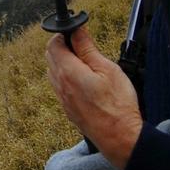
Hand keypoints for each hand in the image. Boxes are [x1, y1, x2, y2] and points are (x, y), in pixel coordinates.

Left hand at [45, 27, 142, 169]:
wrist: (119, 137)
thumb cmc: (116, 104)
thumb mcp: (107, 69)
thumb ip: (87, 49)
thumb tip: (76, 31)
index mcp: (67, 71)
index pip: (53, 44)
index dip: (63, 34)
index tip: (76, 33)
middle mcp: (59, 85)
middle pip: (50, 57)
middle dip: (63, 46)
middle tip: (83, 45)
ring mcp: (62, 98)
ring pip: (54, 72)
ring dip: (64, 62)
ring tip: (86, 63)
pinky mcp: (67, 108)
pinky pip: (60, 86)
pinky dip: (67, 77)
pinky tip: (85, 79)